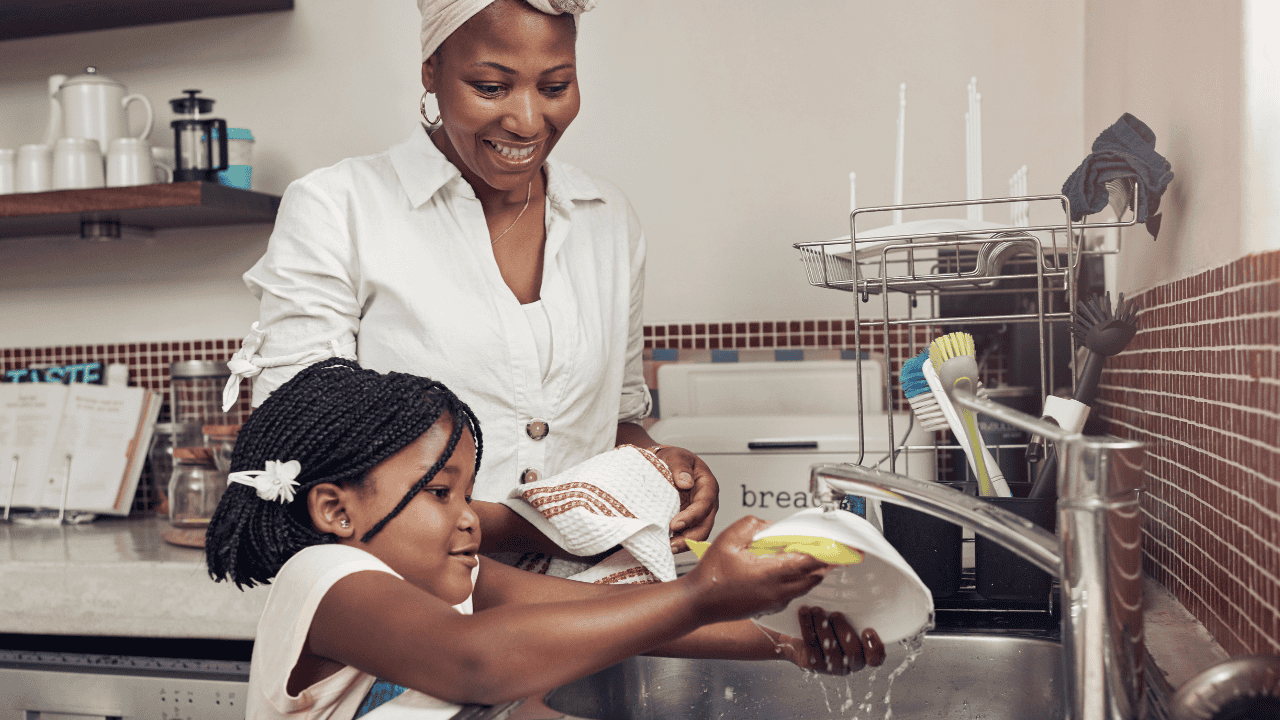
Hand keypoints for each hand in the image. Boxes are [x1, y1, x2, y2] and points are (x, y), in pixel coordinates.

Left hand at [653, 445, 717, 551]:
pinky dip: (677, 542)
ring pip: (697, 534)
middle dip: (690, 538)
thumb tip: (685, 483)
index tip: (675, 524)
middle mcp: (707, 504)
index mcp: (708, 486)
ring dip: (683, 544)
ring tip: (667, 549)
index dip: (692, 516)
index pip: (704, 504)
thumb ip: (681, 467)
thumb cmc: (674, 460)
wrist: (666, 464)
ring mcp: (698, 515)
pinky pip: (686, 535)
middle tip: (672, 545)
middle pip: (705, 525)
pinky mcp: (688, 522)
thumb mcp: (677, 456)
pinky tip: (665, 546)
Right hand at [684, 516, 830, 623]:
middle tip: (829, 551)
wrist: (698, 603)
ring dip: (811, 573)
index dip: (827, 553)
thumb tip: (768, 525)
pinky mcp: (768, 608)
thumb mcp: (728, 539)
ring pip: (804, 587)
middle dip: (823, 563)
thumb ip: (752, 525)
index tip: (840, 548)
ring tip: (812, 559)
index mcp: (771, 573)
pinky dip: (798, 583)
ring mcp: (774, 601)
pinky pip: (792, 595)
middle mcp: (777, 590)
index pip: (809, 561)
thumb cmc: (710, 575)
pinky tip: (787, 573)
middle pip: (813, 577)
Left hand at [778, 607, 884, 675]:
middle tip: (835, 614)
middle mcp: (850, 662)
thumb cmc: (828, 616)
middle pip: (853, 653)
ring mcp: (832, 667)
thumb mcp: (843, 610)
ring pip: (830, 651)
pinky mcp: (813, 665)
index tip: (867, 630)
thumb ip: (853, 605)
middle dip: (844, 631)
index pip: (875, 658)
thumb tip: (858, 584)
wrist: (799, 625)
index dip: (874, 647)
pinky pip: (811, 648)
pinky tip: (804, 613)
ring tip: (816, 610)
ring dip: (823, 628)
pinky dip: (807, 628)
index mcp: (864, 651)